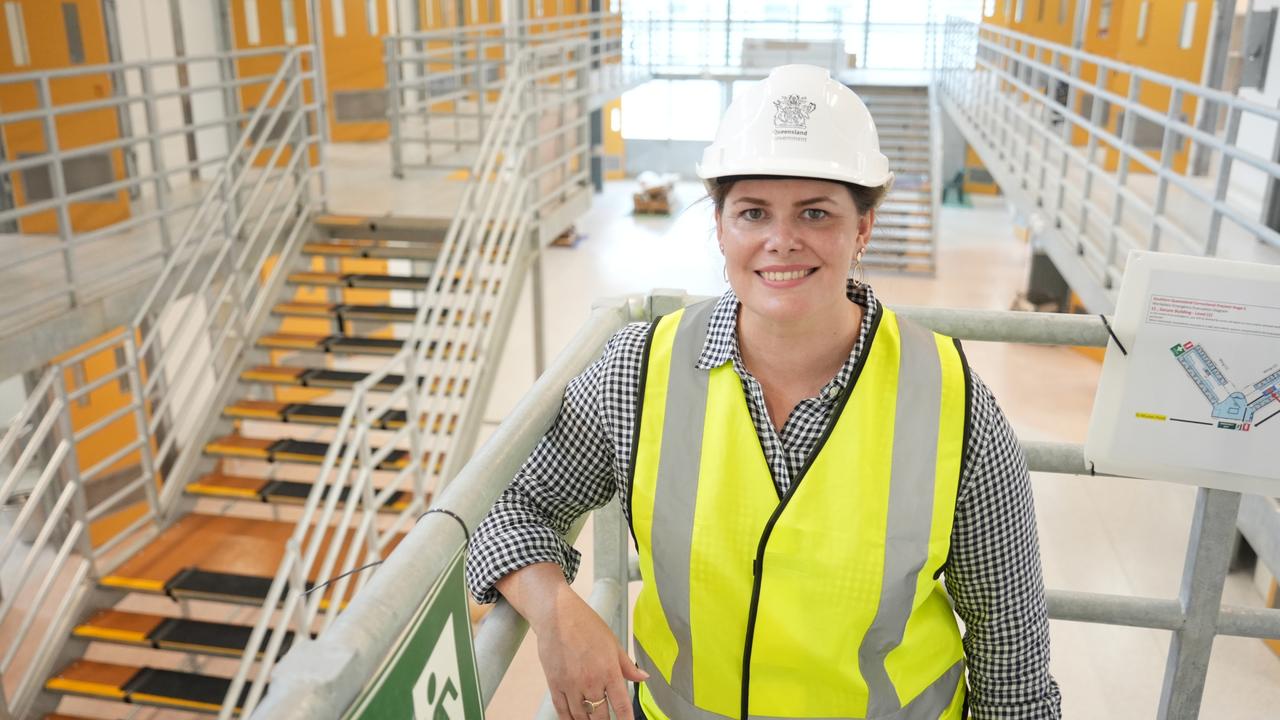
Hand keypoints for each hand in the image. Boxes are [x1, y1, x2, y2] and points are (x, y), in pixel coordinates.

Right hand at [496, 563, 648, 718]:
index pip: (621, 705)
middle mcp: (591, 681)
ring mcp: (571, 685)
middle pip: (600, 717)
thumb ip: (627, 665)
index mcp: (609, 671)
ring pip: (581, 717)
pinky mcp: (555, 684)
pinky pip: (562, 711)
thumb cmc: (586, 624)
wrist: (557, 615)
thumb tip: (643, 678)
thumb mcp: (613, 642)